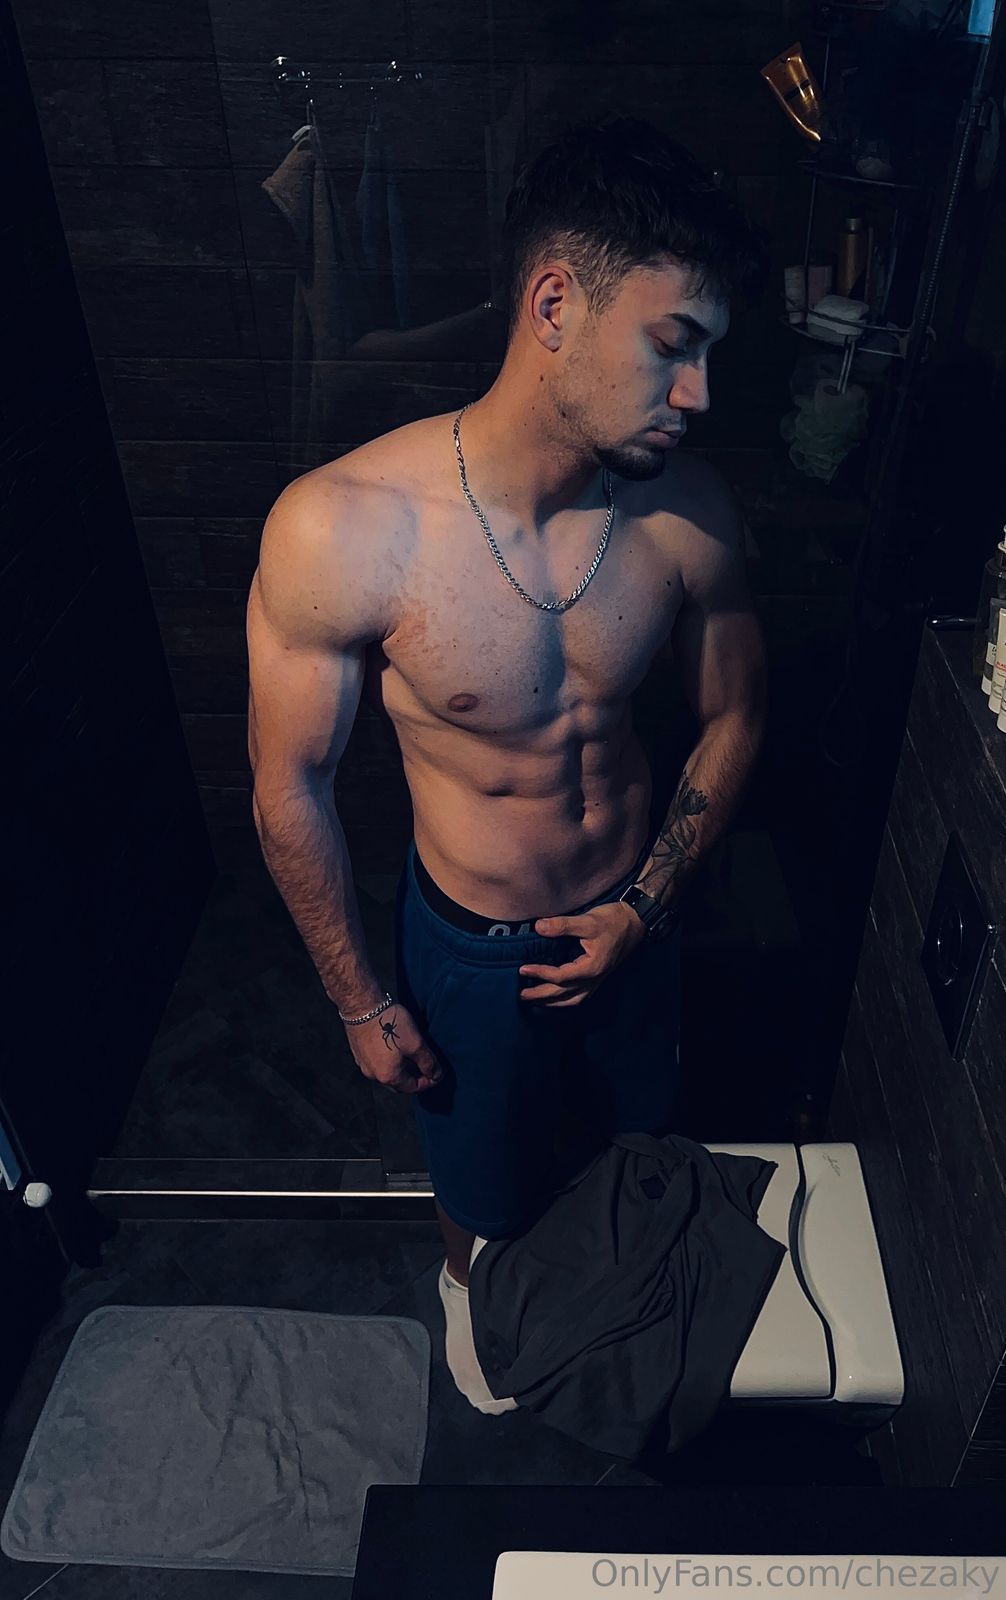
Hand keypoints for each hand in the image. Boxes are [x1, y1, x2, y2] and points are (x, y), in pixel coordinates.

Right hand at [344, 1001, 444, 1093]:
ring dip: (401, 1069)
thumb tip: (437, 1075)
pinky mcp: (358, 1053)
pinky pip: (377, 1063)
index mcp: (388, 1076)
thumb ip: (428, 1062)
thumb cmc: (389, 1024)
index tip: (437, 1073)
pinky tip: (395, 1048)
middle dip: (414, 1078)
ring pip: (387, 1073)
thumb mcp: (415, 1043)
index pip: (412, 1088)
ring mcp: (363, 1064)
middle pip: (398, 1084)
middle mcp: (373, 1075)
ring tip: (412, 1056)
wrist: (361, 1006)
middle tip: (425, 1066)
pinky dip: (389, 1061)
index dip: (428, 1082)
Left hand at [518, 900, 647, 1008]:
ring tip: (534, 1001)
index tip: (522, 969)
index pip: (560, 976)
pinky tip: (555, 998)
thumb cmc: (614, 921)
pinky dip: (564, 1000)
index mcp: (591, 968)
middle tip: (520, 995)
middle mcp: (594, 979)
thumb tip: (538, 927)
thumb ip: (562, 925)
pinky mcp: (598, 977)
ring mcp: (597, 980)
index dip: (540, 974)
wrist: (636, 922)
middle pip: (563, 994)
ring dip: (552, 1002)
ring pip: (571, 1000)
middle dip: (540, 995)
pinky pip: (579, 996)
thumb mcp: (588, 921)